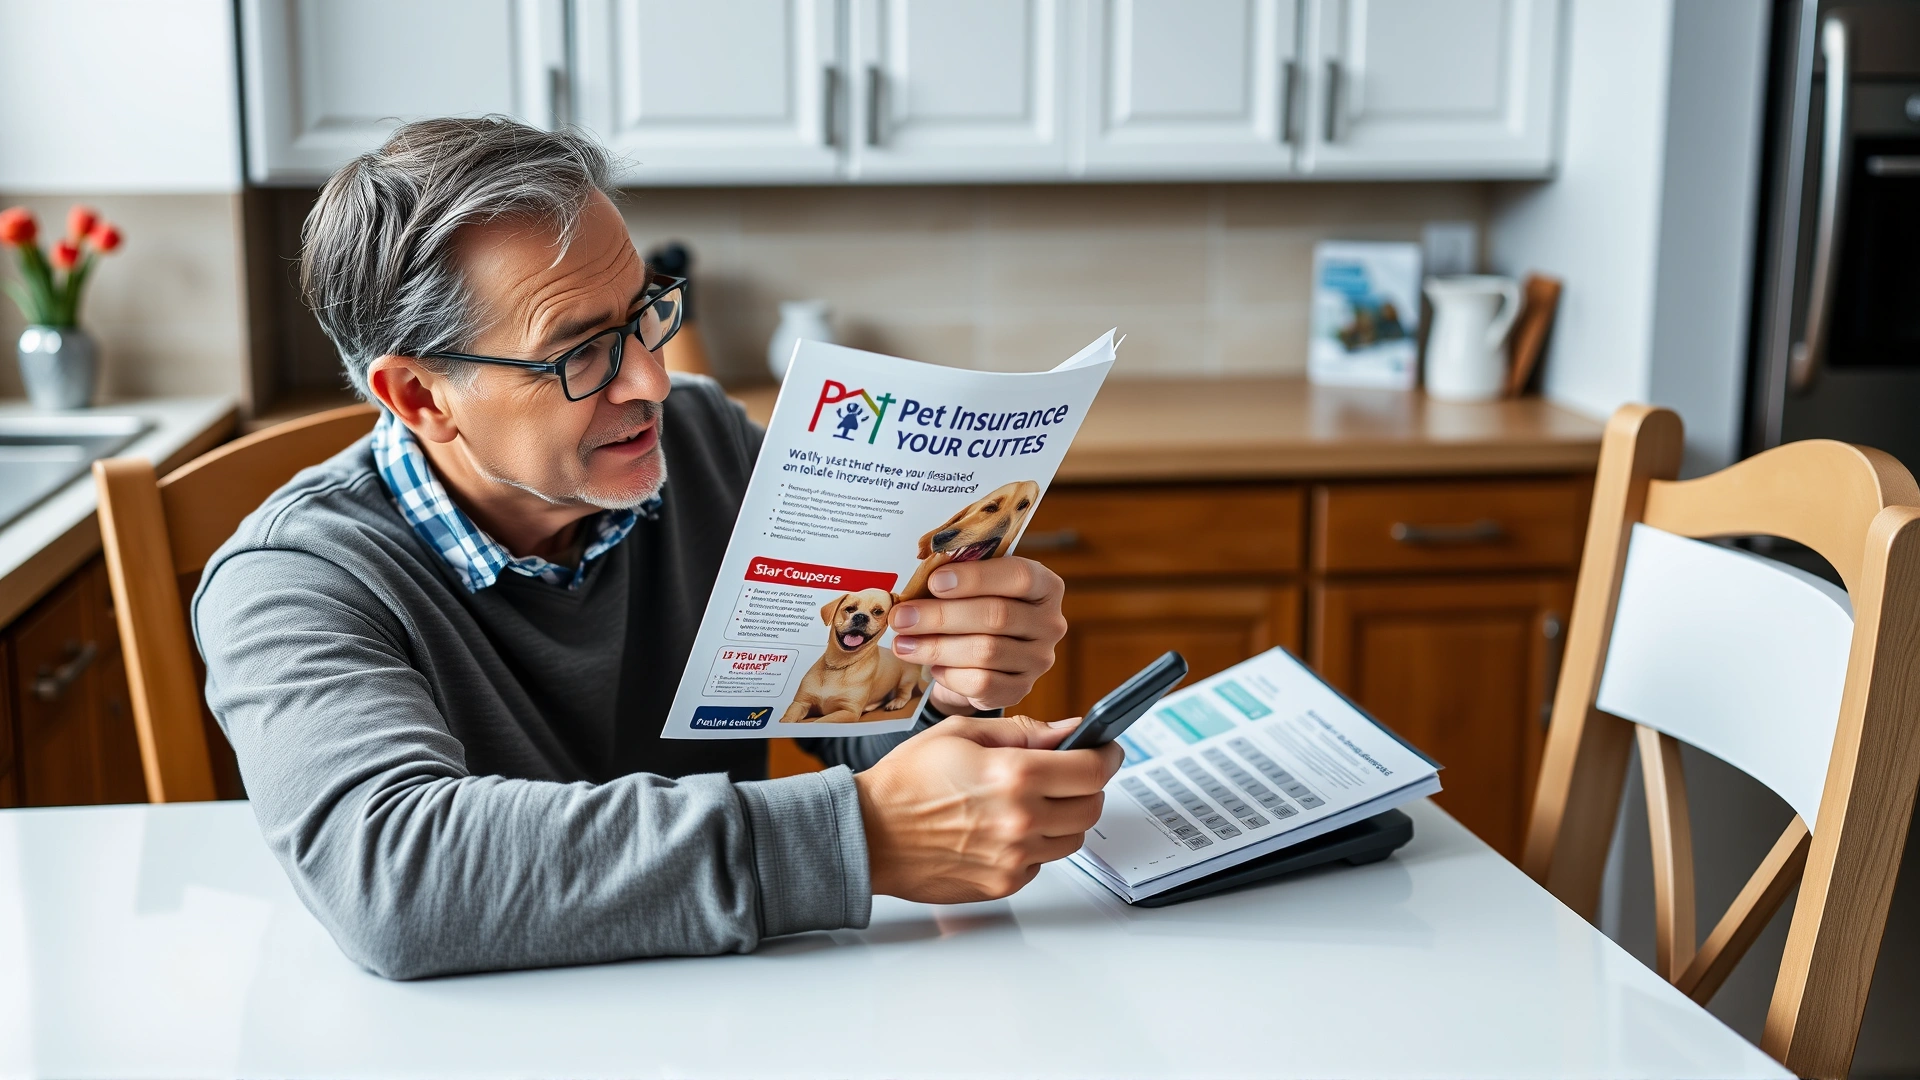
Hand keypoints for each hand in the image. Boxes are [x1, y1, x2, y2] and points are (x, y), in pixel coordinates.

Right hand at [854, 714, 1123, 902]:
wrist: (866, 833)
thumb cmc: (905, 782)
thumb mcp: (961, 733)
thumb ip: (1024, 731)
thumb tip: (1070, 730)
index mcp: (1013, 775)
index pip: (1092, 769)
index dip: (1106, 755)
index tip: (1105, 749)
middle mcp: (1020, 820)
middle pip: (1091, 807)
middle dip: (1087, 786)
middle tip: (1069, 773)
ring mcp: (1014, 858)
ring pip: (1072, 838)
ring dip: (1063, 817)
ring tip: (1029, 801)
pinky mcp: (1003, 884)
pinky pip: (1041, 862)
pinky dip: (1034, 845)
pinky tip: (1003, 828)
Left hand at [888, 556, 1066, 715]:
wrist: (984, 658)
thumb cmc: (976, 609)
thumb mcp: (973, 586)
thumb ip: (957, 577)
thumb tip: (916, 577)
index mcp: (1044, 586)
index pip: (1019, 575)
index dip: (975, 578)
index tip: (934, 581)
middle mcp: (1050, 623)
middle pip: (997, 616)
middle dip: (942, 616)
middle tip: (903, 617)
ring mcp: (1038, 660)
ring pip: (986, 652)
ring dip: (937, 647)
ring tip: (903, 643)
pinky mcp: (1020, 690)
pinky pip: (982, 684)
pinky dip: (951, 675)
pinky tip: (932, 666)